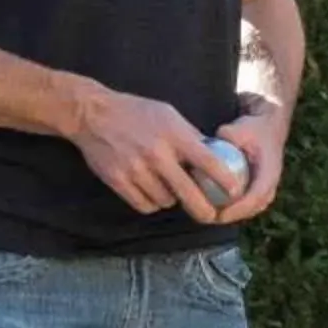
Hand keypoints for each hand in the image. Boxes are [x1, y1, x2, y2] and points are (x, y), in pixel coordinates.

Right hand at [71, 87, 223, 220]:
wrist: (92, 114)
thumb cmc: (135, 112)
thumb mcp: (169, 114)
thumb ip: (190, 136)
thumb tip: (215, 154)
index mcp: (174, 135)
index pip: (209, 162)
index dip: (226, 181)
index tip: (235, 192)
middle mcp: (157, 154)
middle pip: (189, 194)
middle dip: (204, 210)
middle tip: (211, 216)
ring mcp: (136, 170)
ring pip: (166, 201)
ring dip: (171, 200)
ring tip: (168, 188)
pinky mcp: (119, 181)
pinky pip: (144, 205)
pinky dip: (151, 203)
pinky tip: (151, 191)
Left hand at [207, 102, 287, 223]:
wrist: (268, 130)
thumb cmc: (253, 129)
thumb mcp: (242, 128)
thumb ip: (229, 135)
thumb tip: (213, 142)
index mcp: (270, 171)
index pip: (257, 196)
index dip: (239, 208)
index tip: (220, 214)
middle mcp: (271, 184)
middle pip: (253, 208)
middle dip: (232, 216)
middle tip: (209, 218)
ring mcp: (268, 189)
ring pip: (250, 210)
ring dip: (231, 215)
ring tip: (208, 216)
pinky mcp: (260, 191)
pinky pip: (247, 205)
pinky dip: (231, 209)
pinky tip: (211, 207)